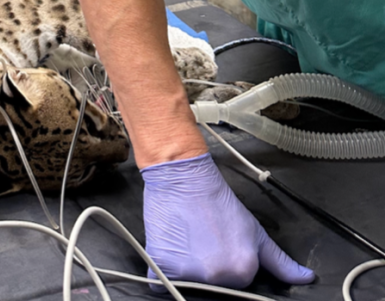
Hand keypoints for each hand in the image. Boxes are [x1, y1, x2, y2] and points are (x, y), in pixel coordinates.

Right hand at [141, 153, 314, 289]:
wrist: (184, 179)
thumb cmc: (217, 201)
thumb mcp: (255, 231)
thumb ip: (280, 261)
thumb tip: (306, 279)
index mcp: (243, 271)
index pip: (237, 285)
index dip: (230, 266)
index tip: (221, 248)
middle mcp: (217, 276)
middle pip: (214, 286)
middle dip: (209, 270)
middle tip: (204, 243)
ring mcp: (188, 273)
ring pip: (189, 285)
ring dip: (187, 271)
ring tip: (187, 243)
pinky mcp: (163, 266)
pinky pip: (160, 283)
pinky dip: (163, 271)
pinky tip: (171, 249)